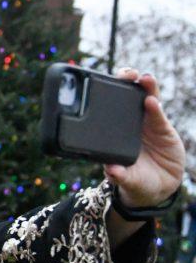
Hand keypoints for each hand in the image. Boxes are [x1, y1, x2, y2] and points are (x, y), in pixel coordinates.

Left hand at [104, 69, 184, 207]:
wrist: (158, 188)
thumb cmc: (135, 181)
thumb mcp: (127, 180)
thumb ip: (120, 175)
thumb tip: (112, 171)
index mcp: (112, 134)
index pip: (107, 109)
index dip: (105, 94)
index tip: (100, 84)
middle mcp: (128, 125)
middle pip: (126, 97)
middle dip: (125, 81)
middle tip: (126, 74)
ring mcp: (145, 124)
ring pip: (145, 99)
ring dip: (145, 87)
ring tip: (143, 78)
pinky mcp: (162, 128)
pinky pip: (158, 114)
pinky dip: (155, 106)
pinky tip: (152, 100)